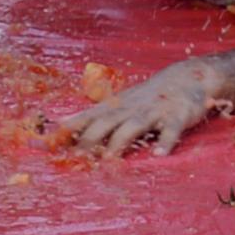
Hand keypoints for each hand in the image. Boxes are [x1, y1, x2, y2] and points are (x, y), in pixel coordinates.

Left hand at [69, 61, 221, 156]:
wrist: (188, 76)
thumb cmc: (148, 96)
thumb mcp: (121, 103)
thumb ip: (96, 116)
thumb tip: (61, 126)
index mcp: (116, 106)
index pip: (87, 117)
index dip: (68, 129)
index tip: (47, 142)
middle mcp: (131, 108)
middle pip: (106, 122)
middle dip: (90, 138)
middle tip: (77, 157)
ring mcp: (154, 111)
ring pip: (134, 126)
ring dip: (120, 141)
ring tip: (110, 159)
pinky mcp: (178, 115)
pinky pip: (171, 129)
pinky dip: (166, 141)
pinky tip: (160, 154)